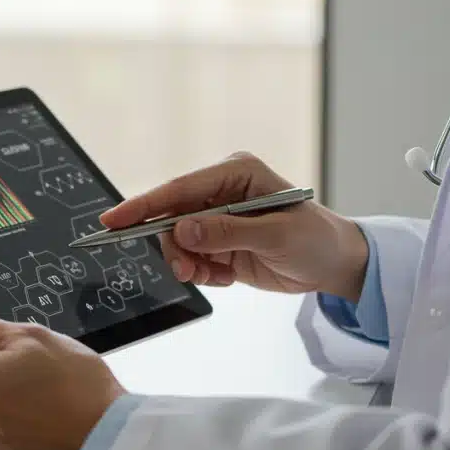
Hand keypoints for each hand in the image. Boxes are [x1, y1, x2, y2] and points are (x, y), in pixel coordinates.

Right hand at [102, 151, 368, 300]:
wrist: (336, 265)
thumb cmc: (315, 239)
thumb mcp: (275, 235)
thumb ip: (226, 231)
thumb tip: (183, 230)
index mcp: (236, 173)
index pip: (179, 188)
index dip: (144, 205)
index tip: (113, 221)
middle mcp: (221, 192)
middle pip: (172, 217)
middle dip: (175, 247)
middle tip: (188, 271)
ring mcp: (219, 218)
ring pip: (178, 242)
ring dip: (189, 264)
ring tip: (214, 275)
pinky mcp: (219, 242)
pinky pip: (192, 259)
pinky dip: (202, 273)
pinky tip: (226, 276)